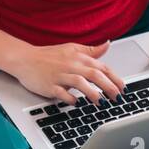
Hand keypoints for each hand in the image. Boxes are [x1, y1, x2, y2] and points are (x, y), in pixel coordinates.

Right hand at [10, 40, 126, 105]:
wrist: (25, 59)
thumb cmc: (48, 56)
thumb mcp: (71, 48)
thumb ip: (91, 50)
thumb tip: (107, 45)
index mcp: (78, 57)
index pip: (102, 67)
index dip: (114, 78)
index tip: (123, 88)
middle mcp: (71, 65)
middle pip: (94, 74)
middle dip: (108, 87)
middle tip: (117, 97)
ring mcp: (60, 75)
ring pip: (79, 82)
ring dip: (92, 93)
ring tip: (101, 102)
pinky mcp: (49, 85)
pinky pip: (61, 92)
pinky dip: (69, 98)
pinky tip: (76, 103)